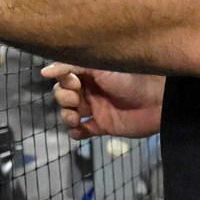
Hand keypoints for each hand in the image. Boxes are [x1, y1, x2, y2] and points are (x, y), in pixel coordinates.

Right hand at [41, 64, 165, 140]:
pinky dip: (76, 133)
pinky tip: (79, 131)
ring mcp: (96, 109)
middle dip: (64, 99)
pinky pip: (82, 131)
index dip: (64, 82)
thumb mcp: (98, 67)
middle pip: (63, 96)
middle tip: (76, 100)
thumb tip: (43, 72)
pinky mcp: (103, 126)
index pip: (64, 78)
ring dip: (67, 116)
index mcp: (88, 74)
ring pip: (69, 114)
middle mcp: (89, 90)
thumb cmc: (130, 79)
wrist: (156, 102)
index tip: (74, 83)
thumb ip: (71, 67)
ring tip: (76, 118)